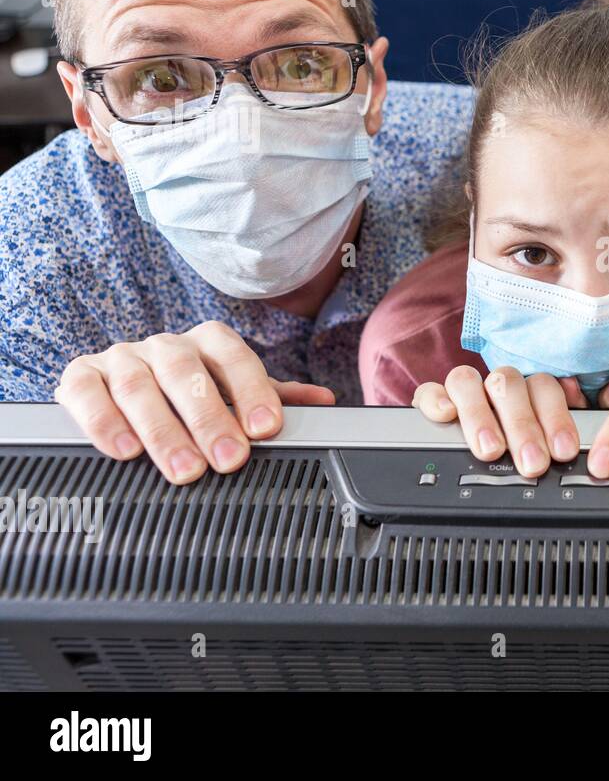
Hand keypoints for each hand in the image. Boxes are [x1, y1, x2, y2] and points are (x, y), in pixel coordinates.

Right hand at [54, 321, 334, 484]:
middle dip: (210, 418)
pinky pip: (85, 393)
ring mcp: (120, 358)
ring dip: (162, 430)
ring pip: (138, 386)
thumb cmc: (190, 393)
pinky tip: (124, 451)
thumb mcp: (233, 394)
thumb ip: (273, 397)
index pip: (234, 357)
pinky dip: (104, 421)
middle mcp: (164, 345)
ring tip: (183, 468)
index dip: (253, 390)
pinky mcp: (80, 376)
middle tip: (228, 460)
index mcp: (208, 343)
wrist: (121, 384)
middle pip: (186, 372)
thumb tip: (324, 402)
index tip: (268, 429)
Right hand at [413, 366, 584, 476]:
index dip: (556, 418)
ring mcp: (465, 392)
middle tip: (532, 462)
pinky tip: (447, 416)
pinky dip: (436, 400)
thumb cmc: (522, 449)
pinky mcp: (433, 401)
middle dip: (523, 426)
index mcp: (530, 392)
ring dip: (480, 415)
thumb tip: (584, 431)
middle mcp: (498, 387)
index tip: (563, 450)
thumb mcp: (549, 445)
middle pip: (509, 385)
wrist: (473, 456)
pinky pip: (429, 390)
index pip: (545, 388)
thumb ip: (564, 436)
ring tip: (491, 449)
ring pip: (468, 382)